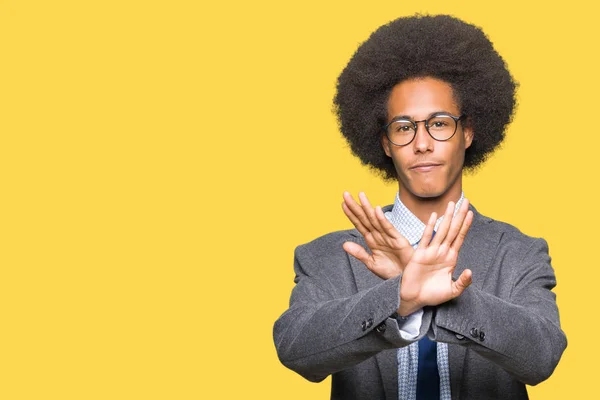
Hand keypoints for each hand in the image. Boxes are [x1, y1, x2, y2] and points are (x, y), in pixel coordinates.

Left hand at [341, 192, 413, 278]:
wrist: (406, 281)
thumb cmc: (392, 272)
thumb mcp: (372, 263)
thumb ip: (359, 253)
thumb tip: (344, 244)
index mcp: (372, 241)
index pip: (359, 224)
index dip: (351, 214)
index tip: (343, 203)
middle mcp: (379, 236)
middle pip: (365, 218)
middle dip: (356, 206)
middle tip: (345, 193)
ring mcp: (389, 237)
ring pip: (375, 220)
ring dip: (367, 208)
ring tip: (360, 195)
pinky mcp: (399, 240)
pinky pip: (389, 229)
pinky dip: (383, 220)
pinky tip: (376, 210)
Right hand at [398, 199, 473, 315]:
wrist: (415, 299)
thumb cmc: (432, 295)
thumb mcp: (452, 291)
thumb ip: (463, 282)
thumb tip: (470, 271)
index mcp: (451, 258)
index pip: (460, 238)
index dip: (466, 225)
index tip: (471, 212)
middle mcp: (442, 252)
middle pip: (453, 229)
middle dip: (459, 215)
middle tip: (465, 200)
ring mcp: (431, 252)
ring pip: (442, 230)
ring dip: (448, 217)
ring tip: (452, 203)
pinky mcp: (420, 254)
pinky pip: (426, 238)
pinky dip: (430, 227)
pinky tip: (434, 216)